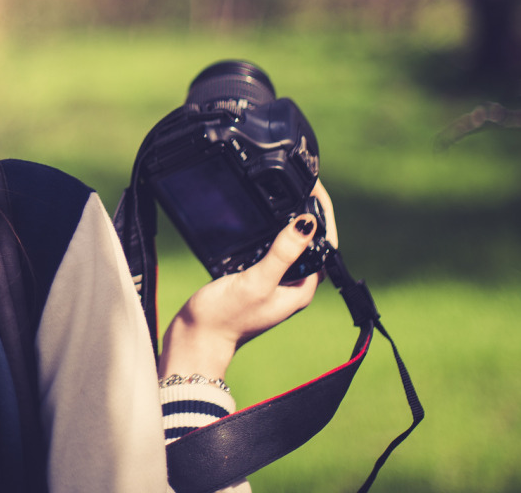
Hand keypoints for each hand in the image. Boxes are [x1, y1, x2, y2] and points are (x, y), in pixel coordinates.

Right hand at [158, 179, 335, 380]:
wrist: (196, 338)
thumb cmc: (225, 317)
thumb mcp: (256, 281)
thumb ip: (282, 253)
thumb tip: (308, 222)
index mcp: (302, 288)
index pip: (324, 244)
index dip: (323, 213)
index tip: (314, 187)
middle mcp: (292, 285)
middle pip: (310, 241)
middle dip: (308, 210)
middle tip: (301, 182)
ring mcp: (274, 283)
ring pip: (289, 243)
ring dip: (288, 218)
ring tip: (284, 192)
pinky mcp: (255, 279)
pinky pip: (269, 248)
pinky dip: (268, 229)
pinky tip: (258, 218)